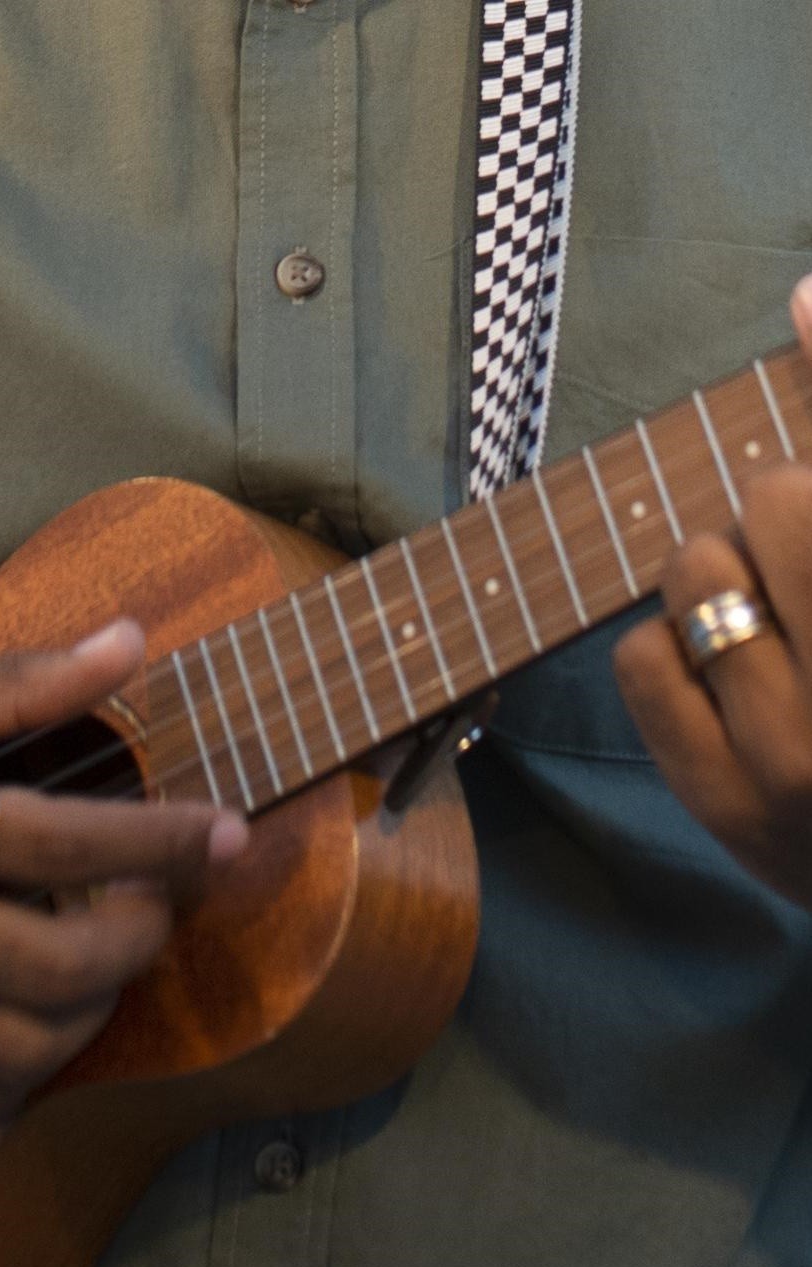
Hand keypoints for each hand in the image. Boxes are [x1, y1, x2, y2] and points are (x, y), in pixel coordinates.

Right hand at [0, 621, 248, 1120]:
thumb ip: (8, 680)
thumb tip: (130, 643)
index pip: (54, 838)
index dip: (158, 839)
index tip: (225, 830)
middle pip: (53, 962)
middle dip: (141, 932)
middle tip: (155, 895)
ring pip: (17, 1047)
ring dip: (93, 1008)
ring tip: (98, 951)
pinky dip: (22, 1070)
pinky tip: (31, 1012)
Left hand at [613, 278, 811, 909]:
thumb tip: (806, 290)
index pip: (811, 490)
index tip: (803, 341)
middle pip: (779, 498)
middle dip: (784, 511)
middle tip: (806, 565)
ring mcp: (807, 760)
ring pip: (698, 566)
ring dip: (720, 573)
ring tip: (769, 619)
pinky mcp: (730, 806)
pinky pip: (643, 655)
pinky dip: (667, 644)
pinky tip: (719, 673)